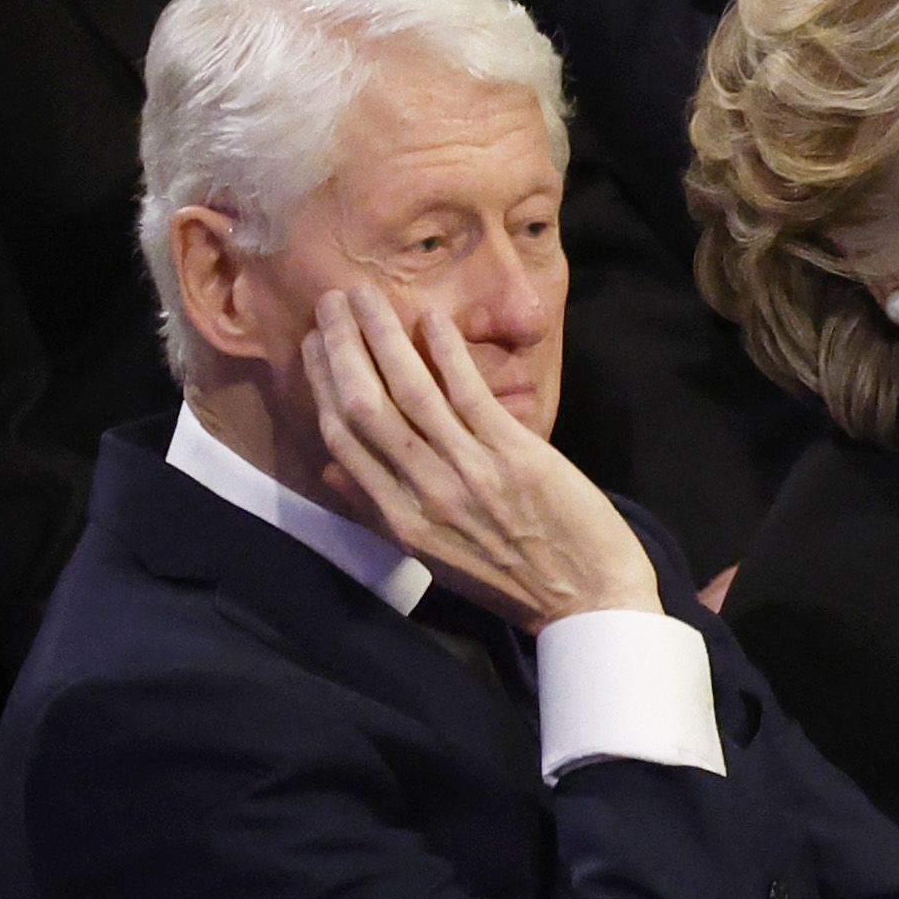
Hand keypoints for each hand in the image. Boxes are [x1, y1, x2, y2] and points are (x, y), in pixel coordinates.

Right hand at [308, 290, 652, 626]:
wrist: (585, 601)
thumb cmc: (511, 578)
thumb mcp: (433, 555)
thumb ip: (380, 510)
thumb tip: (333, 468)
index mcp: (398, 518)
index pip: (342, 438)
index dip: (321, 386)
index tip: (312, 345)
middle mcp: (423, 492)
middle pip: (364, 406)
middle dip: (342, 349)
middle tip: (331, 302)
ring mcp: (469, 472)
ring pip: (409, 392)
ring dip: (385, 337)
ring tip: (369, 297)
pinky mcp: (516, 456)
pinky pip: (469, 396)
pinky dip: (447, 355)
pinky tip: (433, 322)